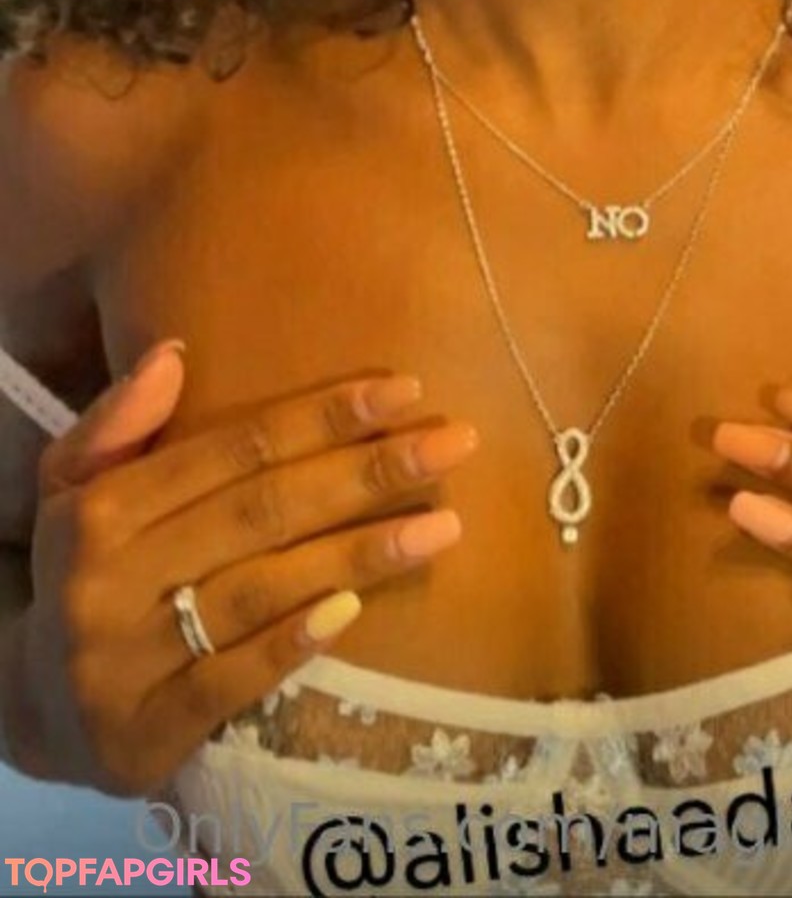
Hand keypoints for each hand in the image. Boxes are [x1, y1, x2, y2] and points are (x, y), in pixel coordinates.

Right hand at [5, 341, 478, 794]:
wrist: (34, 709)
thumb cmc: (80, 573)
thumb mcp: (73, 489)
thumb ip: (119, 422)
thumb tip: (174, 352)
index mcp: (100, 510)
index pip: (231, 449)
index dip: (322, 416)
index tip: (405, 392)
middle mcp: (110, 581)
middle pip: (261, 512)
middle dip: (366, 471)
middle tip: (454, 445)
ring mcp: (124, 662)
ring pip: (259, 592)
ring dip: (359, 554)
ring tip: (444, 525)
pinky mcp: (144, 735)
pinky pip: (231, 682)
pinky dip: (293, 643)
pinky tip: (356, 610)